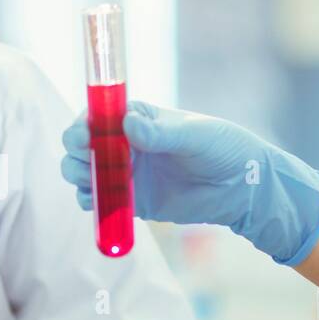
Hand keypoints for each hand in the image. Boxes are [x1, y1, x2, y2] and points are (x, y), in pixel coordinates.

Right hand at [60, 101, 318, 264]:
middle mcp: (126, 144)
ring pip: (85, 173)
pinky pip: (101, 202)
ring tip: (90, 183)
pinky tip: (96, 203)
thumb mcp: (194, 135)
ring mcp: (128, 173)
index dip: (83, 125)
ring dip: (78, 177)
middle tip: (84, 163)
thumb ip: (161, 134)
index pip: (97, 116)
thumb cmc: (223, 148)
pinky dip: (91, 203)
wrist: (243, 187)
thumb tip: (128, 125)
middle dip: (75, 153)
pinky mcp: (134, 201)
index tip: (82, 137)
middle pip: (82, 145)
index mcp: (138, 118)